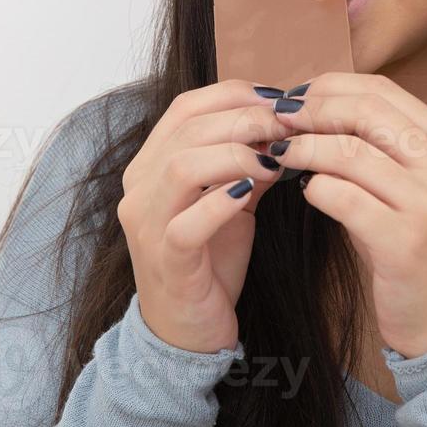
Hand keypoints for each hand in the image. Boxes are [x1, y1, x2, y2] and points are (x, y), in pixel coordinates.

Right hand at [117, 79, 292, 353]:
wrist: (188, 331)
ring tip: (274, 162)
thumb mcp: (231, 199)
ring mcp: (147, 225)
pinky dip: (222, 203)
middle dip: (246, 120)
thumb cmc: (210, 259)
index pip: (186, 107)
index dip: (234, 94)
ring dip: (236, 155)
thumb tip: (285, 125)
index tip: (278, 101)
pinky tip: (251, 194)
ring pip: (182, 165)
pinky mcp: (166, 261)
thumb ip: (248, 161)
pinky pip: (187, 224)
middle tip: (287, 128)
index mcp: (150, 165)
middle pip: (188, 128)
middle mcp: (139, 188)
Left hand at [269, 72, 426, 357]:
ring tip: (281, 154)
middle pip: (364, 111)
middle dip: (312, 111)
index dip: (330, 86)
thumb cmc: (412, 242)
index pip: (380, 89)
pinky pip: (342, 197)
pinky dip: (315, 188)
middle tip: (278, 121)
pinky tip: (307, 192)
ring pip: (348, 151)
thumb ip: (374, 142)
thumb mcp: (406, 182)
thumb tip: (310, 103)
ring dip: (303, 148)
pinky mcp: (404, 240)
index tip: (296, 97)